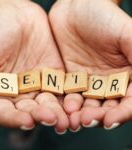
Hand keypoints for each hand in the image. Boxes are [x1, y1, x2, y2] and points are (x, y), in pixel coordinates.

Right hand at [0, 0, 68, 132]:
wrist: (14, 16)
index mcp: (1, 94)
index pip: (7, 113)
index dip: (16, 118)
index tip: (27, 121)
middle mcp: (22, 94)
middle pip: (32, 111)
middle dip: (42, 116)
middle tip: (52, 119)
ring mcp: (40, 85)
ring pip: (50, 103)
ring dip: (58, 111)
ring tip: (66, 118)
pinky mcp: (55, 76)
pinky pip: (63, 88)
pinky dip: (69, 97)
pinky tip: (75, 104)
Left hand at [49, 0, 131, 129]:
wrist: (75, 9)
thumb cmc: (103, 16)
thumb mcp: (127, 34)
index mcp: (126, 75)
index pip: (128, 101)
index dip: (121, 113)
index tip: (109, 120)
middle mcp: (108, 83)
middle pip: (105, 107)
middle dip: (96, 117)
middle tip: (85, 121)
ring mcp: (88, 83)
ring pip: (86, 105)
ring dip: (80, 115)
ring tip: (73, 121)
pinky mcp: (70, 80)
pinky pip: (69, 96)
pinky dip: (67, 104)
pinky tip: (63, 110)